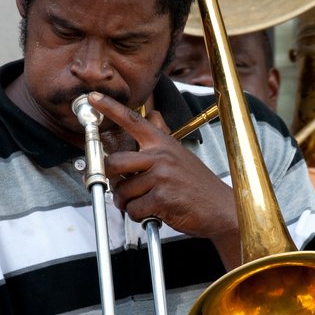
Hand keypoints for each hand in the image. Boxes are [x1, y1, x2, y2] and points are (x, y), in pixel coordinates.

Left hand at [88, 91, 239, 265]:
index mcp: (163, 143)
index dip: (110, 108)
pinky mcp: (163, 197)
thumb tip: (152, 114)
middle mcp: (161, 156)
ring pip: (122, 191)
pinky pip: (134, 209)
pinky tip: (154, 213)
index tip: (93, 98)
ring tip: (144, 204)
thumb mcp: (180, 154)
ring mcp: (162, 176)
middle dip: (110, 180)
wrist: (222, 209)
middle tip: (117, 188)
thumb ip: (162, 136)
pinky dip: (139, 216)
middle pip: (113, 163)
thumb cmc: (198, 186)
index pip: (133, 120)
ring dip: (127, 203)